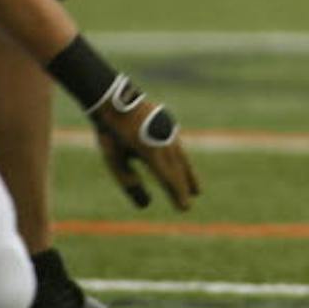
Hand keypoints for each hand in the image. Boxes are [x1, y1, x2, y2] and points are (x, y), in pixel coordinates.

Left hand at [91, 76, 199, 210]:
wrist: (114, 99)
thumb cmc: (111, 132)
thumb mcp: (114, 159)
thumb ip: (128, 181)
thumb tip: (145, 203)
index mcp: (150, 152)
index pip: (168, 179)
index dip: (177, 195)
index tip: (184, 208)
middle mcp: (163, 142)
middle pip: (178, 169)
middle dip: (185, 187)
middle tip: (191, 201)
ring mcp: (168, 131)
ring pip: (182, 158)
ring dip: (188, 175)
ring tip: (197, 189)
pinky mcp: (168, 125)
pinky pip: (178, 147)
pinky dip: (183, 160)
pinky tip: (183, 166)